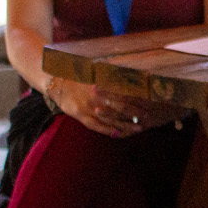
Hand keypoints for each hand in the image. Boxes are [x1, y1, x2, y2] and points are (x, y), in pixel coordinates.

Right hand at [46, 76, 168, 137]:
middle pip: (120, 106)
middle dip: (135, 112)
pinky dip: (108, 130)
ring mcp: (89, 107)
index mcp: (102, 84)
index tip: (150, 102)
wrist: (57, 81)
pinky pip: (96, 125)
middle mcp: (97, 96)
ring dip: (126, 124)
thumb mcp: (95, 73)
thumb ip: (110, 77)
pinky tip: (119, 134)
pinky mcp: (80, 115)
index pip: (124, 93)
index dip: (137, 99)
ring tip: (139, 128)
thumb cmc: (79, 76)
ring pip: (111, 118)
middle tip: (149, 117)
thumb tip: (131, 76)